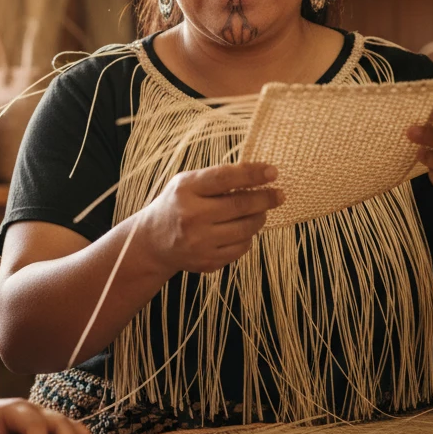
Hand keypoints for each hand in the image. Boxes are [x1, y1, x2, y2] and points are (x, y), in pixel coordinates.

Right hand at [138, 162, 282, 274]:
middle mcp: (191, 217)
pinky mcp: (207, 261)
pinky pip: (241, 248)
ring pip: (246, 229)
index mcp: (185, 190)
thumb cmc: (176, 205)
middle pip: (240, 205)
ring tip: (260, 211)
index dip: (252, 174)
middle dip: (265, 199)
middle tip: (279, 195)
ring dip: (259, 218)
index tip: (273, 172)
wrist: (153, 242)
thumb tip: (258, 175)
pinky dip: (248, 237)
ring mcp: (199, 242)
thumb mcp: (186, 183)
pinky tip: (242, 229)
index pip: (225, 178)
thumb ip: (217, 178)